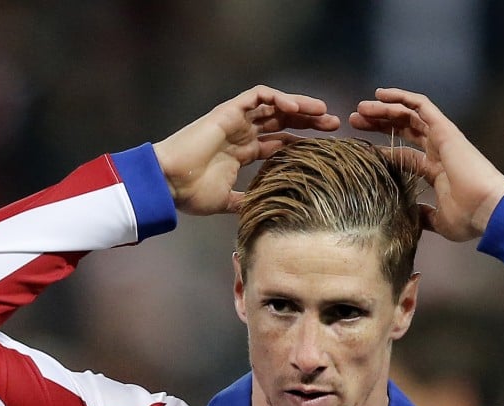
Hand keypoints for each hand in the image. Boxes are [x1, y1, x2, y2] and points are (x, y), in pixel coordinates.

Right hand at [152, 85, 339, 215]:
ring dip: (300, 106)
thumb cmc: (189, 193)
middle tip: (336, 126)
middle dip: (309, 122)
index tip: (326, 148)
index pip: (279, 142)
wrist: (167, 183)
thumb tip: (263, 212)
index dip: (302, 142)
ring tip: (324, 112)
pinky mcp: (227, 111)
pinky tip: (295, 107)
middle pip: (282, 121)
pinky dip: (278, 97)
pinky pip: (257, 95)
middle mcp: (241, 134)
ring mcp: (235, 121)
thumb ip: (245, 201)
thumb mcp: (226, 202)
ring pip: (274, 105)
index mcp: (242, 152)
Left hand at [350, 88, 503, 240]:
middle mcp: (439, 151)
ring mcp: (443, 138)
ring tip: (361, 108)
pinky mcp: (446, 129)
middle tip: (355, 120)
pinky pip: (421, 106)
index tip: (361, 151)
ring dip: (384, 109)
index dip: (384, 151)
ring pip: (409, 114)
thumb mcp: (439, 221)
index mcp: (437, 171)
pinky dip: (402, 97)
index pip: (405, 155)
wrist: (489, 210)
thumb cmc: (469, 218)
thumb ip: (423, 215)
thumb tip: (410, 217)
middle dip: (380, 123)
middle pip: (404, 129)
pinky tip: (381, 94)